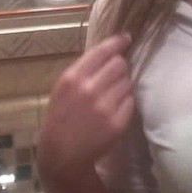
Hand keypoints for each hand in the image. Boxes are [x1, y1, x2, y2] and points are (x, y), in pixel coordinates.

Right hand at [37, 33, 134, 178]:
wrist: (62, 155)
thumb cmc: (60, 118)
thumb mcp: (63, 89)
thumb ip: (83, 70)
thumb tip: (110, 51)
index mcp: (72, 78)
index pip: (102, 51)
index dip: (117, 42)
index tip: (127, 37)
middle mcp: (89, 89)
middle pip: (120, 64)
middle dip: (119, 67)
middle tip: (113, 77)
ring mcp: (105, 107)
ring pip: (127, 82)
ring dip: (122, 86)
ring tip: (110, 97)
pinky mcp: (118, 122)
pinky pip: (130, 101)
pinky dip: (125, 103)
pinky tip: (113, 110)